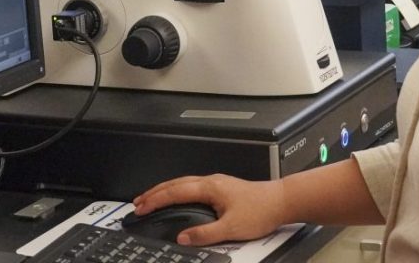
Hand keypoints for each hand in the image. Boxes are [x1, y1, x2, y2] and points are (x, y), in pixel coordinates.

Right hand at [131, 174, 288, 245]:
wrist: (281, 201)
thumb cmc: (261, 211)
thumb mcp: (231, 228)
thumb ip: (205, 233)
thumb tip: (183, 237)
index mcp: (209, 187)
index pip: (175, 192)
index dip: (156, 200)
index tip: (141, 207)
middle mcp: (210, 182)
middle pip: (175, 183)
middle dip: (154, 193)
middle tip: (138, 202)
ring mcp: (216, 183)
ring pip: (183, 183)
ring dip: (165, 190)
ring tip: (151, 198)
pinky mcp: (221, 187)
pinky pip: (191, 185)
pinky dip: (177, 190)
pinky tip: (178, 197)